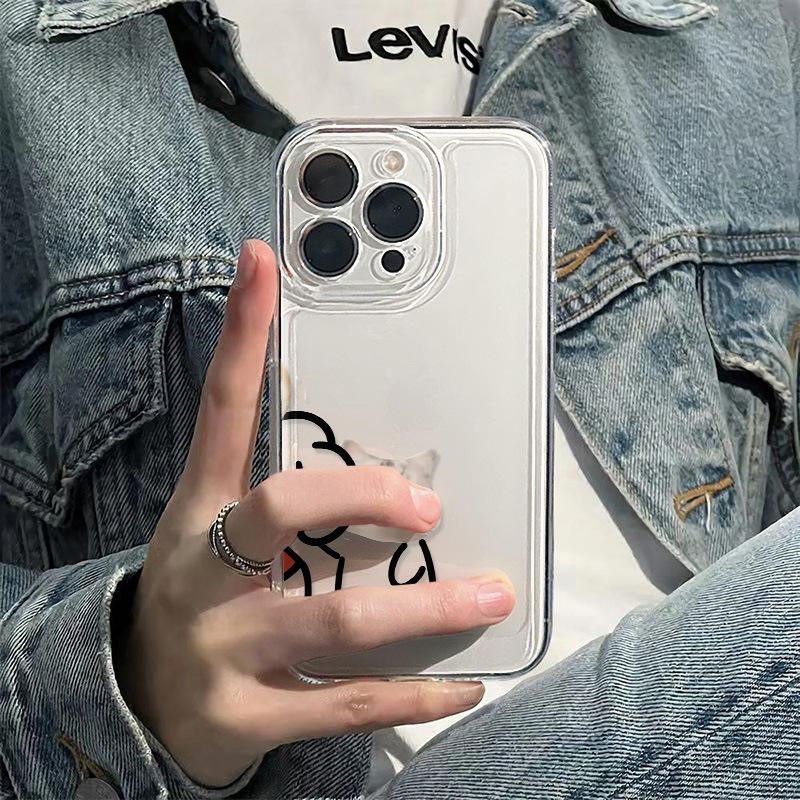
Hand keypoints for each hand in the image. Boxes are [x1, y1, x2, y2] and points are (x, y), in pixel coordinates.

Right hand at [116, 240, 515, 786]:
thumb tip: (399, 476)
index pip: (222, 411)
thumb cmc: (201, 596)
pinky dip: (417, 697)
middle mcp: (203, 571)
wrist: (138, 703)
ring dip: (427, 608)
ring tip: (490, 595)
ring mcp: (222, 648)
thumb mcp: (221, 538)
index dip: (240, 336)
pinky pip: (348, 704)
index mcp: (198, 512)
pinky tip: (465, 685)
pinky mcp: (245, 718)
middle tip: (428, 503)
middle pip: (283, 508)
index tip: (262, 262)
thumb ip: (293, 507)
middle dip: (365, 495)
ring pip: (335, 620)